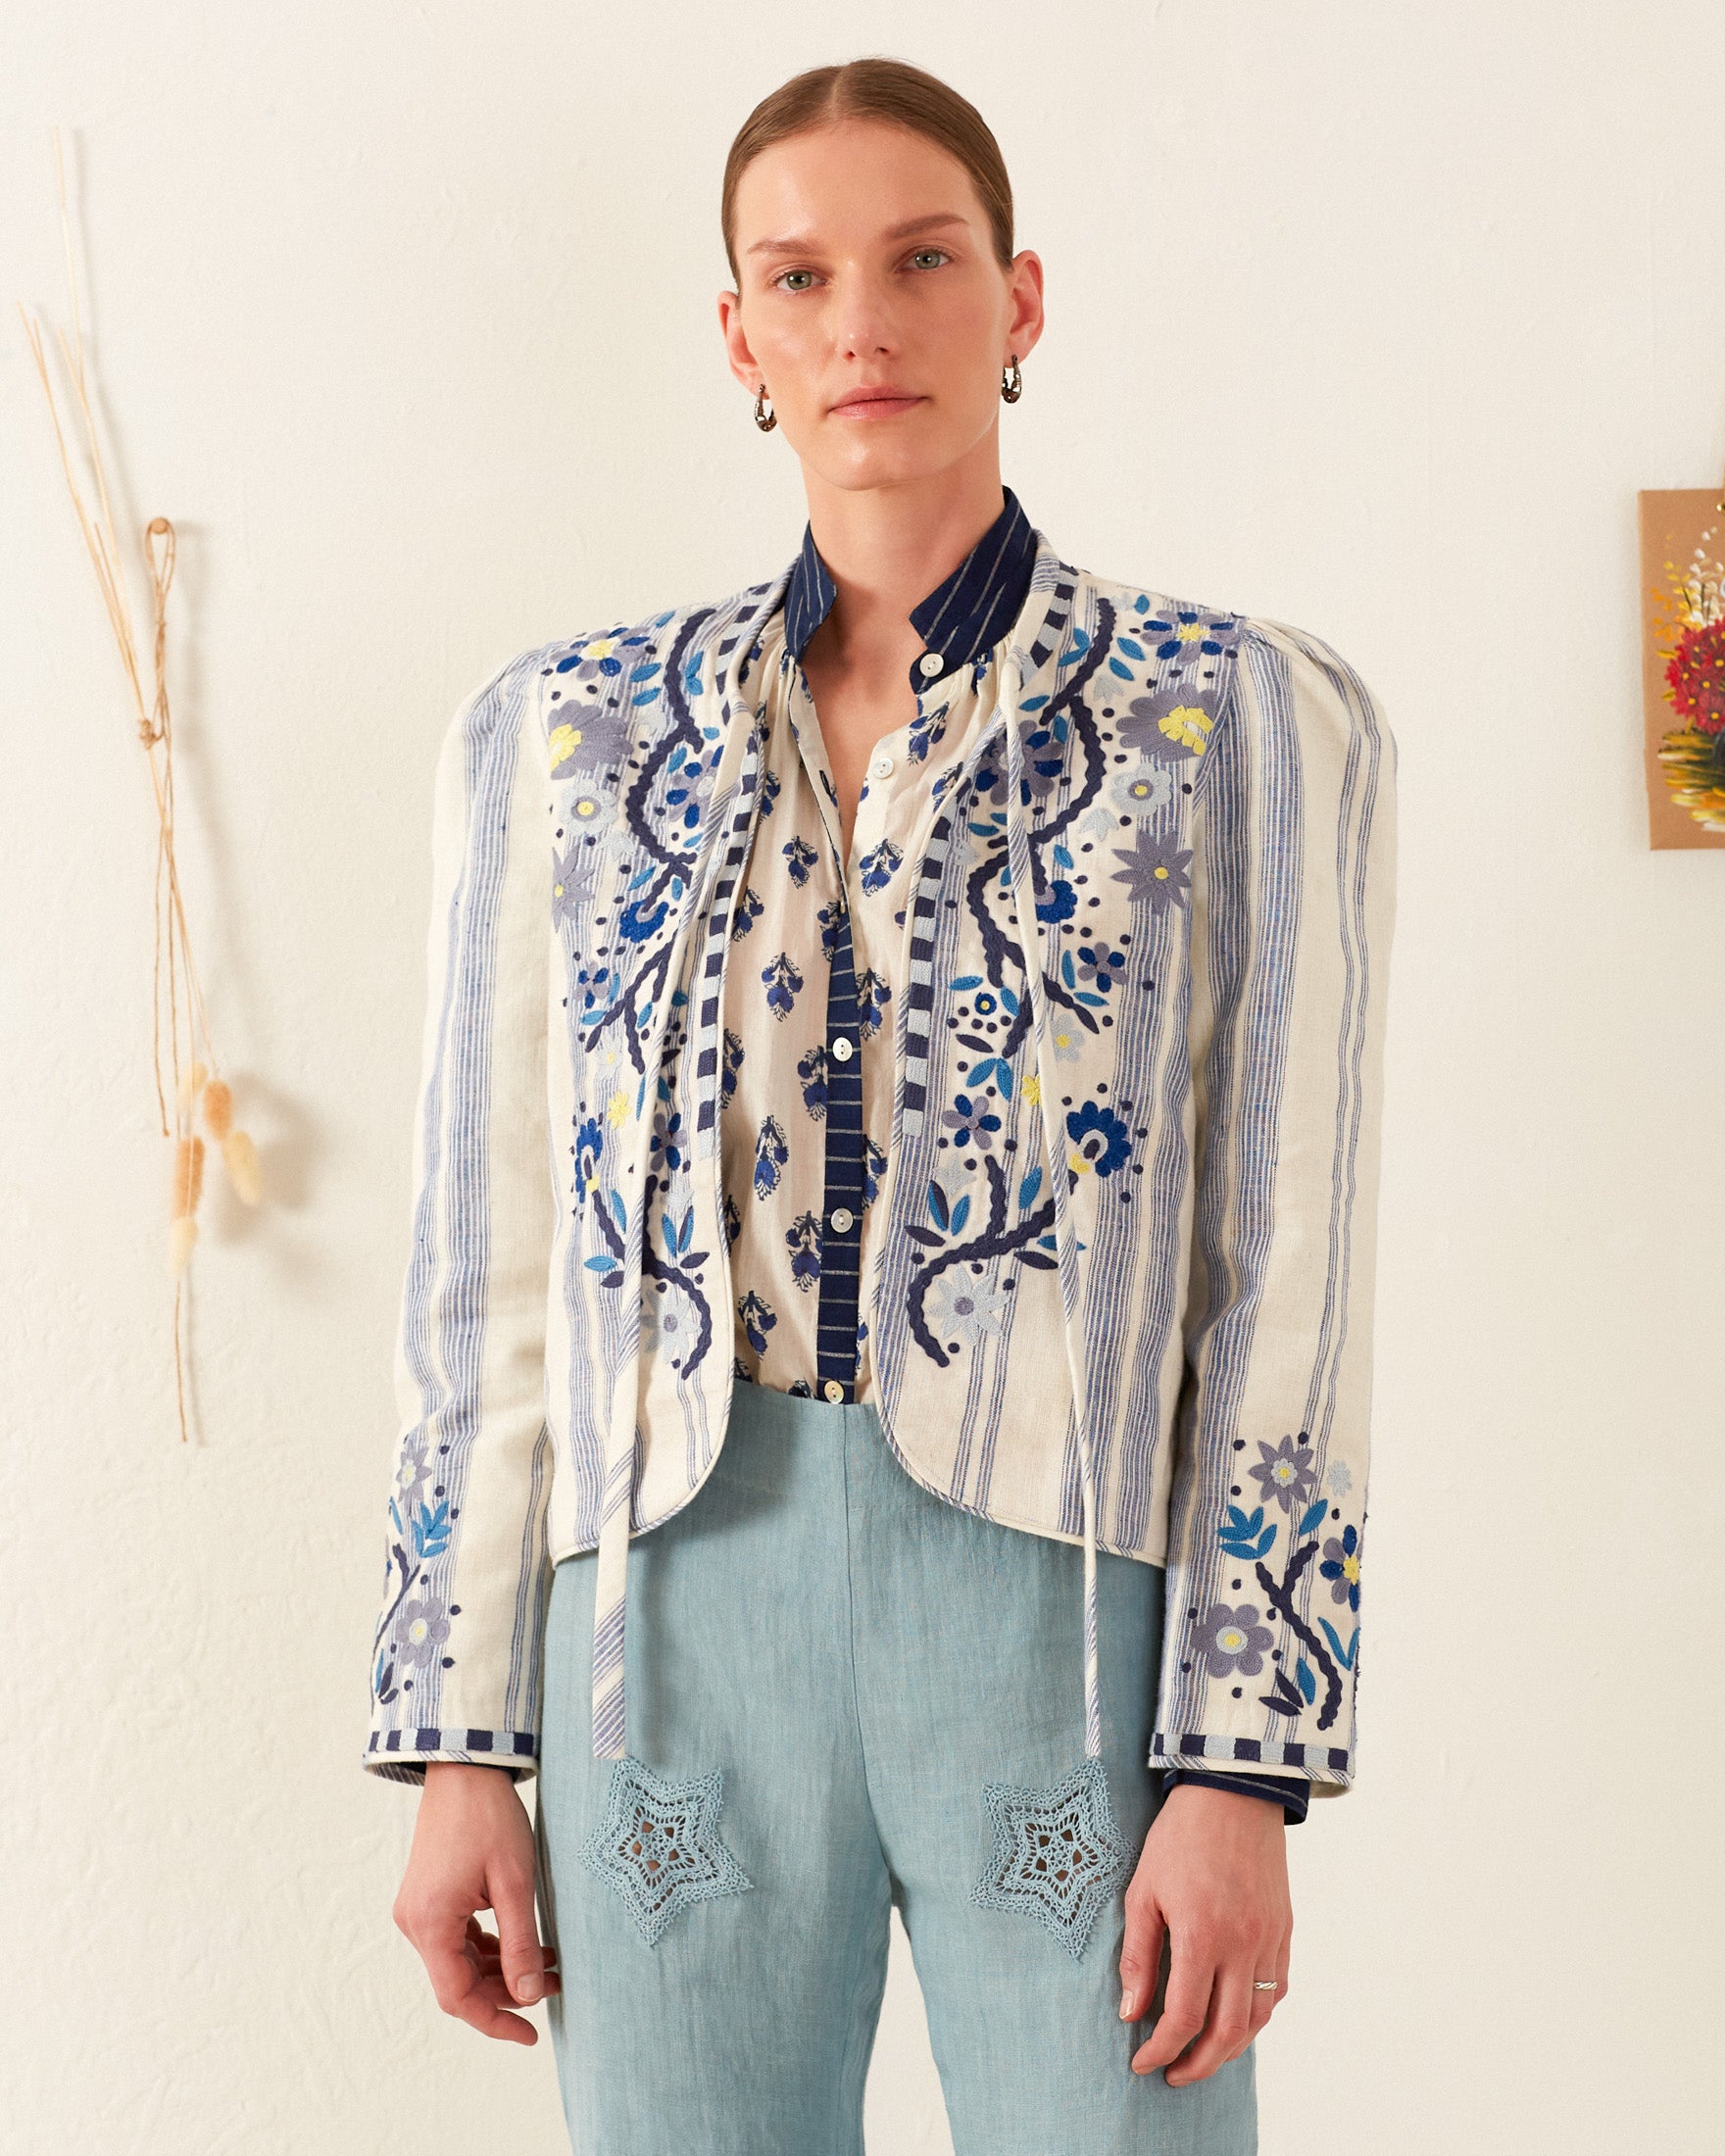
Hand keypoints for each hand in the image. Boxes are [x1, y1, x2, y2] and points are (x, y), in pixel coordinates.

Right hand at [392, 1762, 561, 2044]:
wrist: (464, 1768)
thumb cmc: (488, 1817)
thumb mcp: (515, 1882)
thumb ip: (520, 1943)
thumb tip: (528, 1996)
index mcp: (430, 1923)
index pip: (457, 1997)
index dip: (495, 2021)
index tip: (530, 2035)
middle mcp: (415, 1922)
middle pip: (458, 1981)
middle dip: (506, 1991)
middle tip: (552, 1985)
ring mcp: (418, 1910)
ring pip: (459, 1962)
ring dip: (500, 1968)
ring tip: (547, 1964)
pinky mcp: (428, 1898)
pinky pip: (456, 1939)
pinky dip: (489, 1947)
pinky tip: (522, 1943)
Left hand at [1118, 1782, 1291, 2084]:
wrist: (1232, 1793)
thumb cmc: (1178, 1838)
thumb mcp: (1143, 1890)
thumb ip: (1138, 1956)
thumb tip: (1131, 2014)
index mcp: (1202, 1935)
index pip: (1184, 2019)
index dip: (1161, 2050)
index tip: (1142, 2063)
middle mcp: (1242, 1945)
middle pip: (1226, 2033)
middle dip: (1197, 2065)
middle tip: (1171, 2075)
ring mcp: (1269, 1939)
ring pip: (1257, 2019)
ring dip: (1229, 2049)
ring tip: (1201, 2056)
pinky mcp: (1284, 1930)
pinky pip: (1276, 1989)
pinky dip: (1256, 2016)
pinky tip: (1234, 2018)